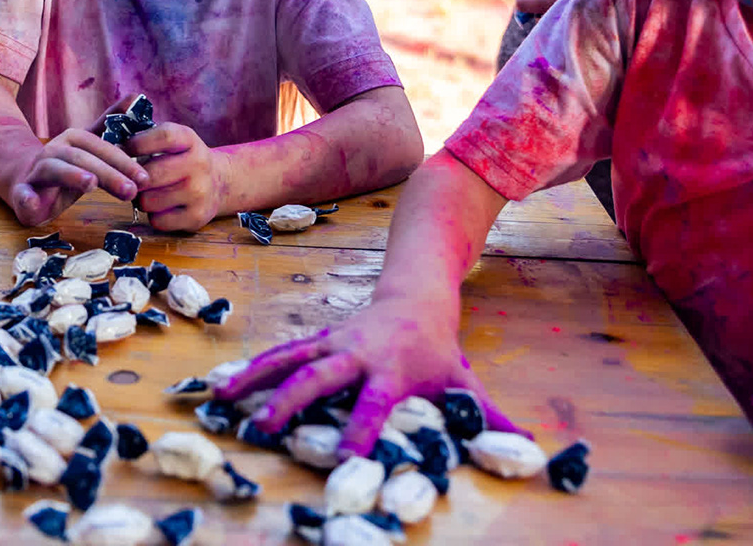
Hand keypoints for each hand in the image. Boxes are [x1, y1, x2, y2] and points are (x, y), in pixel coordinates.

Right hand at [7, 127, 149, 227]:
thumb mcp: (91, 147)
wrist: (27, 181)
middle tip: (130, 190)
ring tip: (90, 185)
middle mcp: (55, 150)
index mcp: (74, 139)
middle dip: (108, 174)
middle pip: (83, 158)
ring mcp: (37, 170)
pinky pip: (22, 194)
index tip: (144, 179)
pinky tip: (32, 204)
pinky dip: (26, 199)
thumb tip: (136, 97)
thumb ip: (111, 126)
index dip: (124, 162)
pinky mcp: (22, 192)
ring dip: (72, 176)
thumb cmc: (68, 167)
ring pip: (54, 170)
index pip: (101, 147)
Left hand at [127, 122, 224, 232]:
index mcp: (189, 139)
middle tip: (133, 179)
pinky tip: (162, 207)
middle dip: (134, 179)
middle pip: (150, 175)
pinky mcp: (197, 217)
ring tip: (149, 192)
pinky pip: (157, 221)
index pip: (163, 137)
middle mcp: (199, 164)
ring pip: (148, 201)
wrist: (219, 183)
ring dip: (142, 199)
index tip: (124, 150)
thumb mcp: (173, 140)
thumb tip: (112, 149)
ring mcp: (200, 192)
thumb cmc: (182, 159)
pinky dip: (154, 216)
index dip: (137, 144)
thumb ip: (146, 138)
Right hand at [215, 292, 523, 454]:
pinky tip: (223, 385)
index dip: (363, 428)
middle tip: (267, 428)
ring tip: (223, 400)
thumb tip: (529, 448)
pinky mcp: (317, 339)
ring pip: (289, 358)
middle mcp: (356, 354)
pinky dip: (252, 368)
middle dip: (292, 400)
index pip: (376, 403)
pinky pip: (281, 353)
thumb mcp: (464, 382)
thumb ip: (490, 418)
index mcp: (392, 371)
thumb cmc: (438, 349)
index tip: (347, 456)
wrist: (416, 296)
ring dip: (256, 379)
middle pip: (320, 375)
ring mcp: (332, 343)